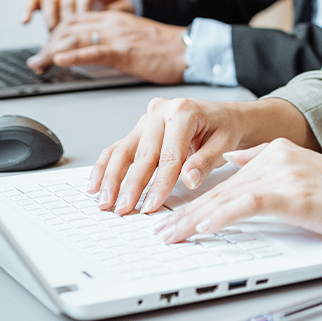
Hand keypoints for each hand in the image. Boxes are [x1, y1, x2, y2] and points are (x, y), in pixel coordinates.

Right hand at [22, 0, 131, 31]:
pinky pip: (35, 0)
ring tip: (55, 42)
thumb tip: (107, 24)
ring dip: (51, 23)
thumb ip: (117, 14)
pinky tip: (25, 21)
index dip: (84, 9)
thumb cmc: (119, 8)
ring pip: (51, 1)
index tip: (85, 27)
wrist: (113, 8)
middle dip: (66, 23)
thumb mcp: (124, 9)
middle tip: (67, 42)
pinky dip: (29, 9)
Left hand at [28, 9, 186, 83]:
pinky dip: (72, 55)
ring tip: (38, 64)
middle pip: (68, 27)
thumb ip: (112, 40)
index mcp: (113, 17)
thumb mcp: (133, 37)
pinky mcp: (123, 50)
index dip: (54, 34)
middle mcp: (111, 21)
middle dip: (47, 44)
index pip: (74, 20)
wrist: (187, 49)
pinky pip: (93, 51)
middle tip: (36, 61)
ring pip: (74, 38)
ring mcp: (116, 34)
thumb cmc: (164, 48)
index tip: (45, 50)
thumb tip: (94, 52)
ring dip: (51, 52)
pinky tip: (58, 60)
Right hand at [89, 96, 316, 215]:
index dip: (159, 183)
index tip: (151, 205)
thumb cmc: (225, 128)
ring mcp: (146, 119)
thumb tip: (188, 179)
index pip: (168, 155)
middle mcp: (160, 111)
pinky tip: (95, 185)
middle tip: (123, 208)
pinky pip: (118, 148)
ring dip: (110, 178)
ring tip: (104, 201)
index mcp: (182, 112)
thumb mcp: (223, 143)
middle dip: (131, 185)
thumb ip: (205, 162)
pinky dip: (105, 166)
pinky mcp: (139, 129)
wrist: (226, 116)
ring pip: (123, 150)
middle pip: (142, 154)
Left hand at [154, 139, 321, 242]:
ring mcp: (283, 171)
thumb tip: (236, 164)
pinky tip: (202, 229)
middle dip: (186, 211)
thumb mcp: (304, 172)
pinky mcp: (291, 191)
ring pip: (226, 196)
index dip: (197, 197)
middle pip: (220, 188)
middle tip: (160, 228)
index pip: (226, 178)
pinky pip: (245, 205)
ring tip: (170, 234)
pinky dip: (219, 218)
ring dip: (193, 219)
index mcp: (277, 150)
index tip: (173, 212)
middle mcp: (276, 155)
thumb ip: (269, 165)